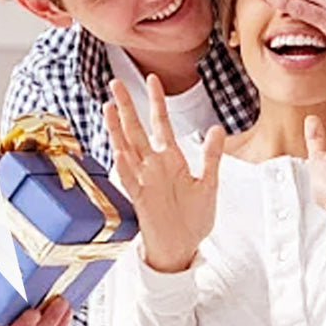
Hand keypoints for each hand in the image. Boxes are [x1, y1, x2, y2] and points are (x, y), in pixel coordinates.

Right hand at [103, 74, 224, 271]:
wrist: (183, 247)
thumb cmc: (193, 218)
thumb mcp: (208, 183)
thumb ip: (211, 156)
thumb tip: (216, 128)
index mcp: (170, 159)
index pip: (161, 123)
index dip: (156, 101)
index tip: (152, 79)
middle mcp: (153, 166)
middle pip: (136, 129)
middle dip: (127, 106)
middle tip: (116, 82)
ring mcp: (144, 180)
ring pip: (126, 149)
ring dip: (117, 129)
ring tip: (109, 107)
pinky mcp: (140, 199)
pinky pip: (129, 179)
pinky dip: (123, 165)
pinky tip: (118, 151)